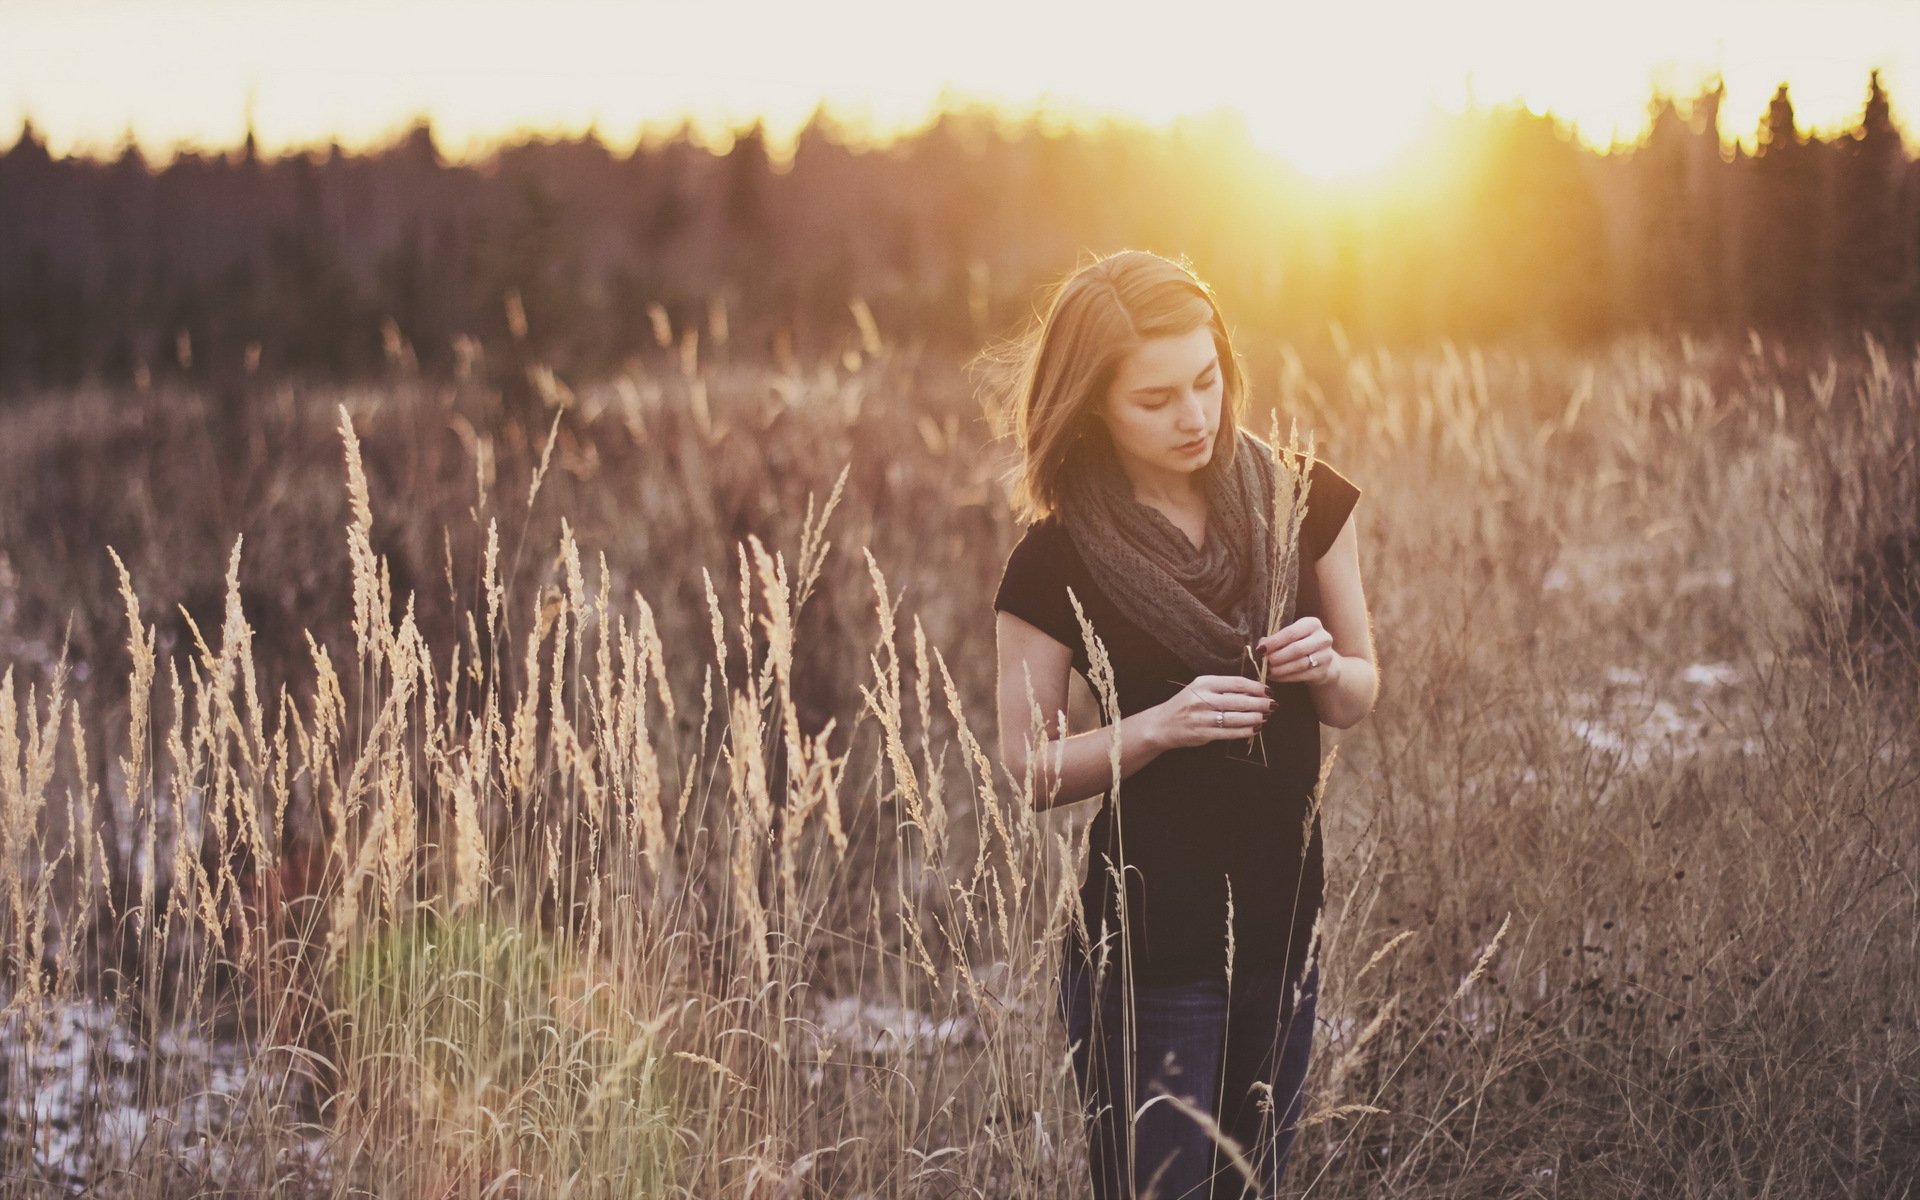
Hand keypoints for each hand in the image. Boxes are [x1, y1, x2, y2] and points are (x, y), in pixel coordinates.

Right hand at [1152, 674, 1273, 749]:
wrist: (1162, 723)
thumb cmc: (1186, 703)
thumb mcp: (1201, 688)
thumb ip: (1223, 688)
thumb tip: (1253, 691)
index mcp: (1204, 683)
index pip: (1236, 683)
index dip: (1256, 687)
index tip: (1268, 691)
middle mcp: (1203, 698)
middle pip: (1239, 700)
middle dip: (1260, 703)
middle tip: (1272, 705)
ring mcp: (1203, 717)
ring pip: (1236, 718)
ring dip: (1254, 718)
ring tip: (1265, 717)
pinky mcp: (1203, 733)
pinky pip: (1229, 733)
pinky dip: (1244, 731)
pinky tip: (1254, 730)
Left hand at [1256, 618, 1340, 685]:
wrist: (1322, 659)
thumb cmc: (1300, 643)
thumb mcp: (1290, 636)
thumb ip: (1276, 639)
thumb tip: (1261, 646)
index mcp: (1312, 624)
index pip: (1291, 633)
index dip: (1274, 642)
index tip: (1260, 649)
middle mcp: (1323, 638)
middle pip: (1296, 649)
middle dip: (1277, 656)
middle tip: (1264, 661)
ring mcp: (1326, 656)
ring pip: (1299, 664)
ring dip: (1280, 669)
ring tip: (1268, 670)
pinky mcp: (1324, 672)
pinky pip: (1301, 676)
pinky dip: (1285, 677)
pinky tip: (1275, 677)